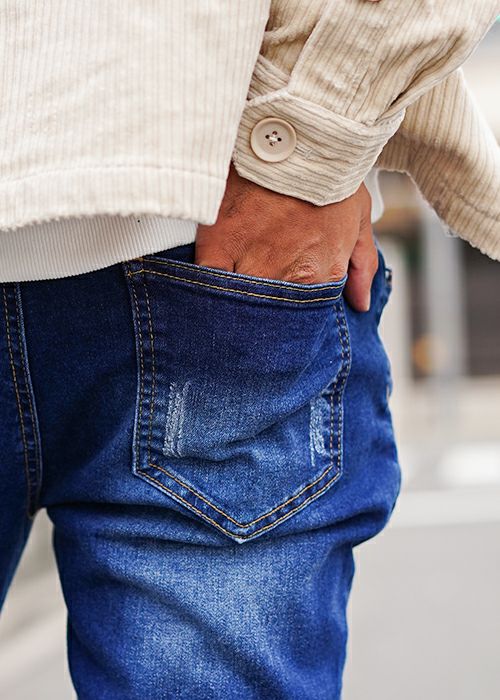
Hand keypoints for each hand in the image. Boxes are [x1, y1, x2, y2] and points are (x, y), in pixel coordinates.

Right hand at [195, 163, 378, 311]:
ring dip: (232, 310)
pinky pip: (206, 280)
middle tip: (250, 326)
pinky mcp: (218, 243)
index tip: (280, 324)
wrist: (297, 132)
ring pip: (235, 304)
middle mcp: (283, 276)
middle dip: (258, 325)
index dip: (288, 323)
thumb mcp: (359, 218)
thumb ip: (362, 266)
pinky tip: (205, 292)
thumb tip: (359, 303)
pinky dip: (206, 288)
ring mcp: (249, 262)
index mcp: (318, 274)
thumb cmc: (330, 173)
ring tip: (227, 312)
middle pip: (264, 318)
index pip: (300, 318)